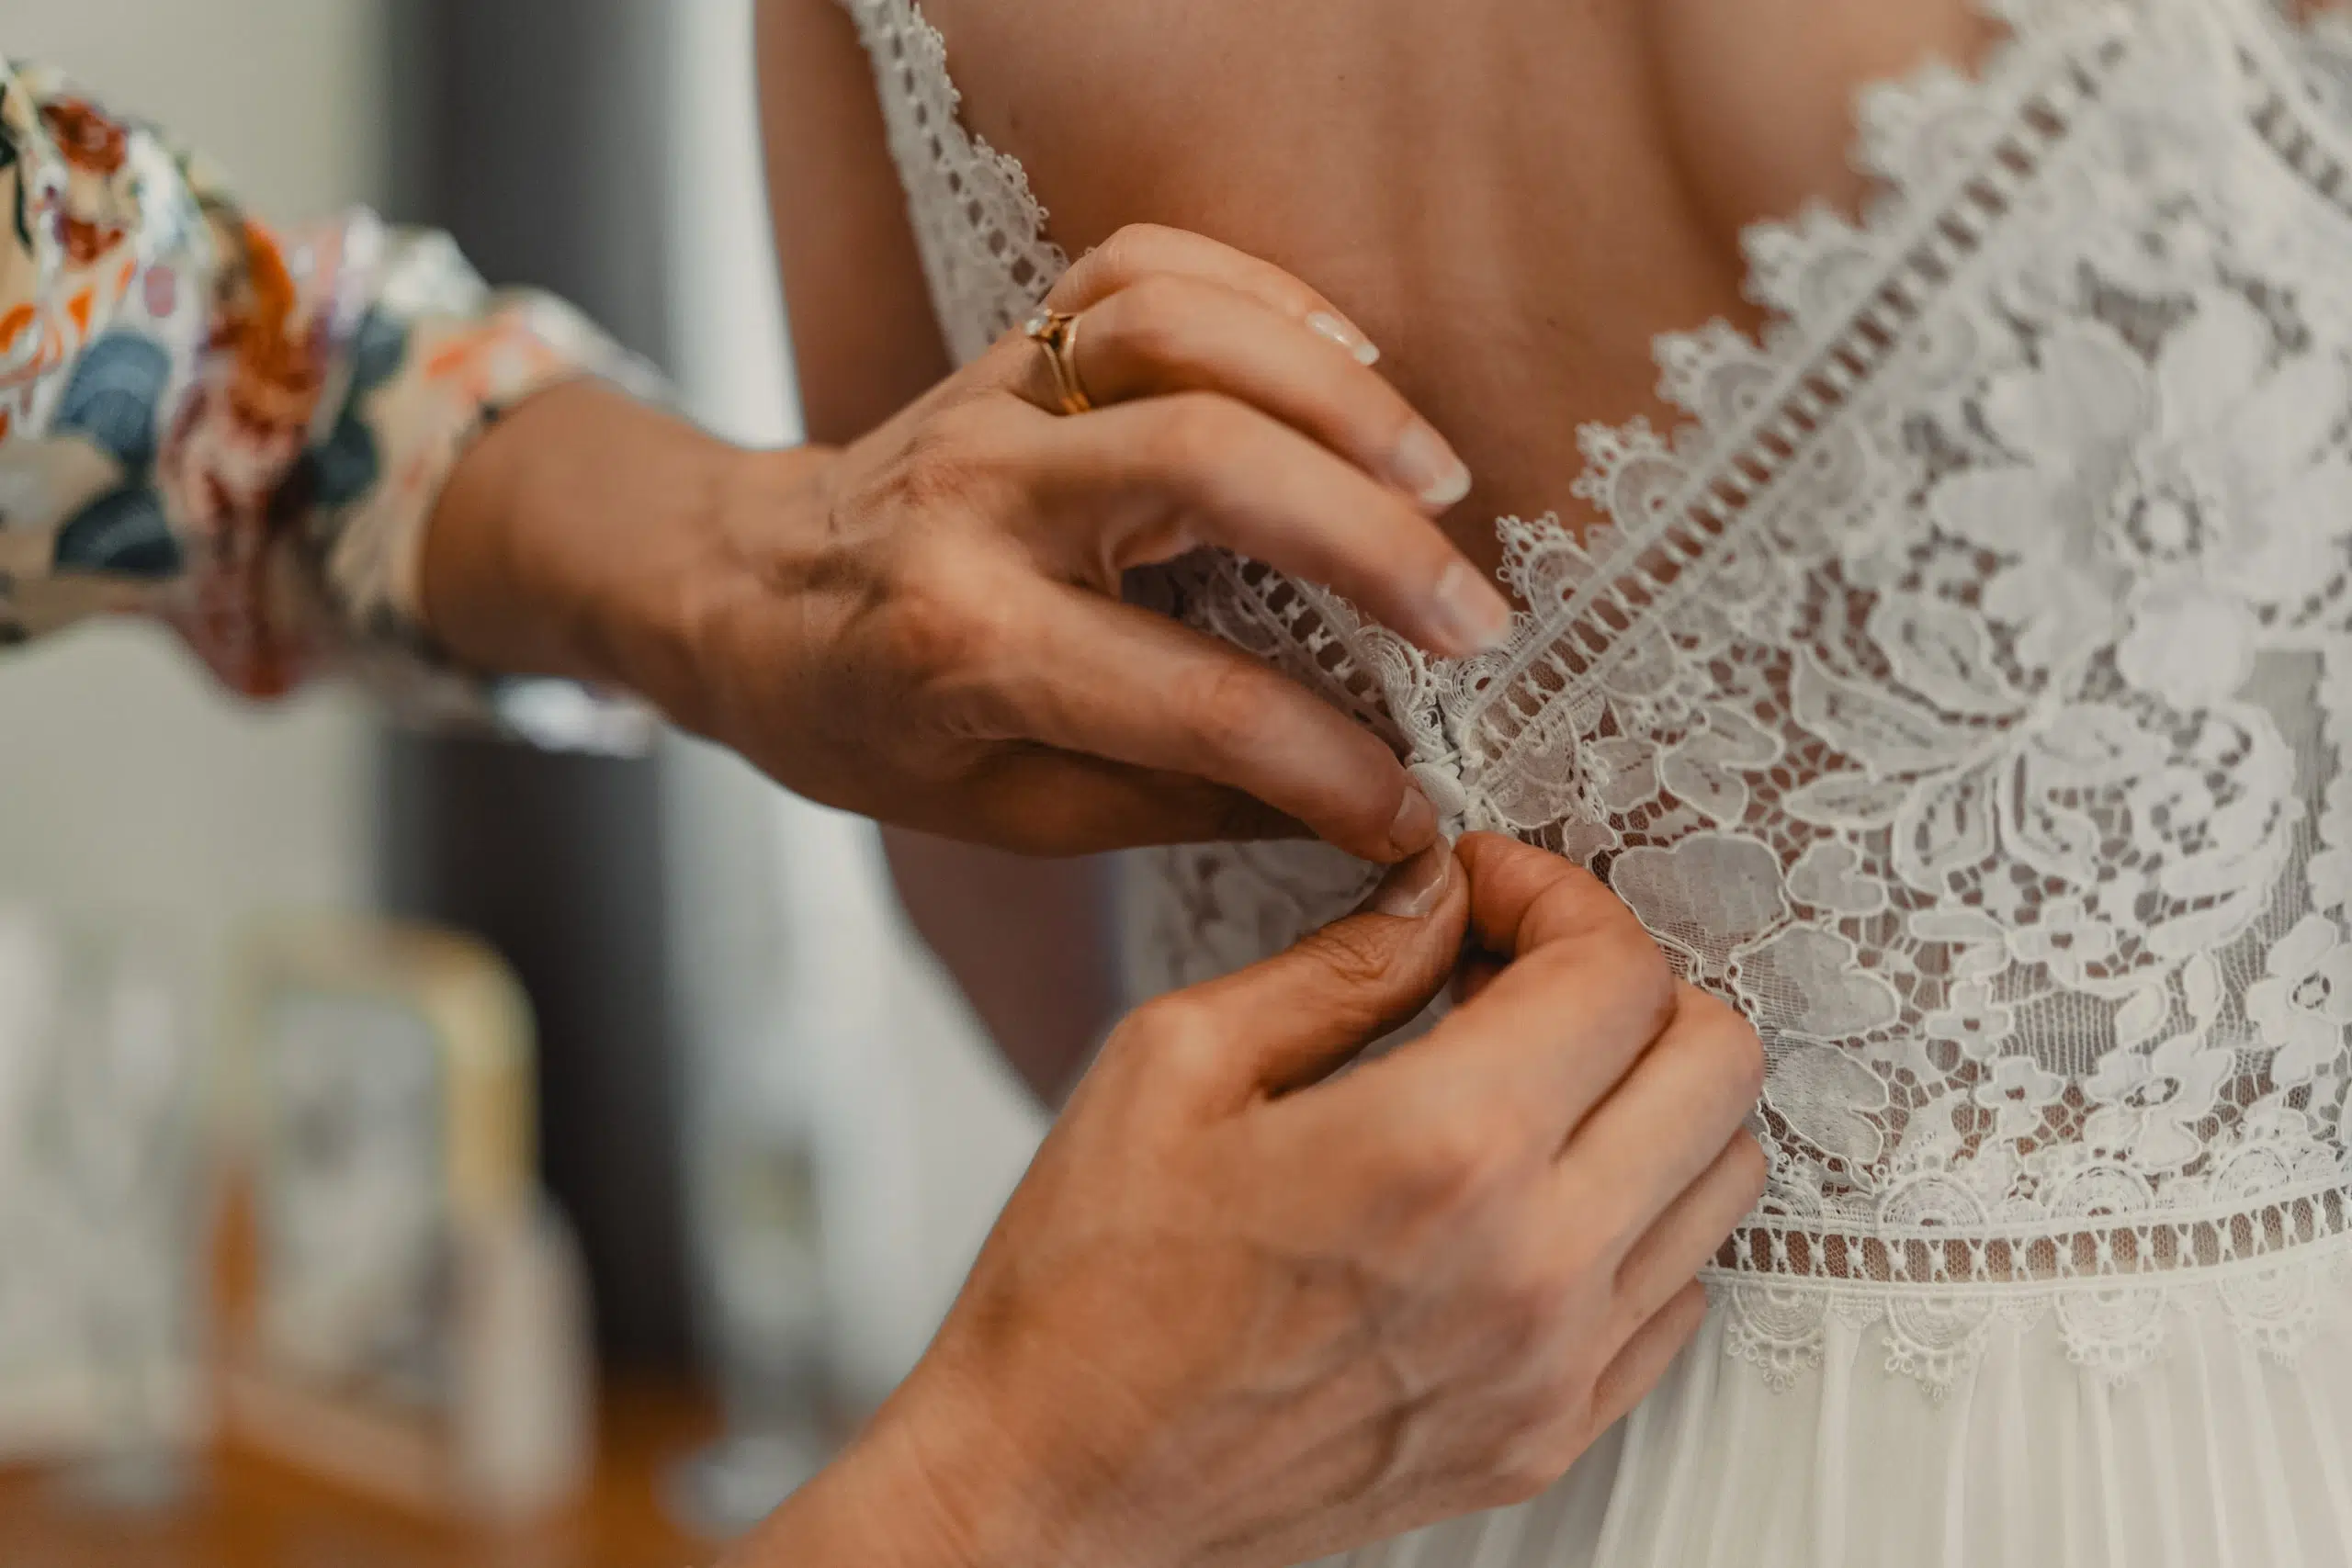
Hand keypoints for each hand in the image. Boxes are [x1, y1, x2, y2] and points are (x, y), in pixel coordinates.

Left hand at [426, 225, 1508, 860]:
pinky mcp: (1017, 339)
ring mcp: (998, 398)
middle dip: (1369, 544)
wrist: (741, 592)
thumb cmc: (865, 722)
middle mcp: (981, 501)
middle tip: (1474, 620)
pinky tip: (1348, 365)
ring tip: (1434, 479)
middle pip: (1205, 469)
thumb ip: (1175, 801)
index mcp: (967, 646)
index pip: (1193, 701)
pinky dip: (1263, 296)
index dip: (1328, 767)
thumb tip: (1353, 811)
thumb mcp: (1002, 808)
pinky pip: (1143, 268)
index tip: (1413, 810)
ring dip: (1332, 395)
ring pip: (1176, 334)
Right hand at [731, 834, 1765, 1567]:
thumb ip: (1336, 967)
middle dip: (1629, 982)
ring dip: (1648, 1096)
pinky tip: (1529, 1193)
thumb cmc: (1088, 1295)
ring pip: (1723, 1179)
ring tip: (1527, 1080)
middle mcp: (1532, 1268)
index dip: (1557, 896)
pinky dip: (1637, 1216)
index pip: (1617, 973)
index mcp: (1439, 1152)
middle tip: (1519, 972)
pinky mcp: (1545, 1435)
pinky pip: (1677, 1296)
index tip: (1486, 894)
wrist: (1059, 1491)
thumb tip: (1432, 906)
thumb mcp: (1176, 1063)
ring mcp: (1554, 1369)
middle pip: (1717, 1065)